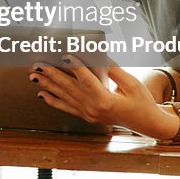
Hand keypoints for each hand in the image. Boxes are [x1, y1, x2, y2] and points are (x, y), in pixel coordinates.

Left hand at [28, 54, 176, 139]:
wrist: (146, 123)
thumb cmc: (142, 102)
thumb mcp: (132, 83)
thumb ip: (114, 70)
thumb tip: (98, 56)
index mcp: (106, 100)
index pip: (86, 80)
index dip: (74, 66)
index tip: (63, 55)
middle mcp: (93, 109)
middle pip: (69, 87)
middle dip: (51, 73)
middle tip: (37, 62)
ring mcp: (88, 114)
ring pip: (64, 96)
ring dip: (47, 84)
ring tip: (33, 74)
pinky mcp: (86, 116)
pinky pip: (66, 108)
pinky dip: (53, 100)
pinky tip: (41, 94)